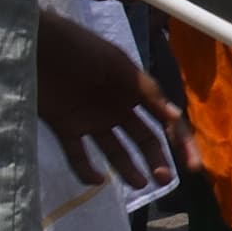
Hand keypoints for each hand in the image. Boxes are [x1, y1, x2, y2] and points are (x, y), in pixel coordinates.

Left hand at [35, 8, 181, 189]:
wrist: (39, 46)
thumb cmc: (81, 50)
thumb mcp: (119, 65)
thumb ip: (146, 91)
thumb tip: (174, 116)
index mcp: (135, 92)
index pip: (165, 121)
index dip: (181, 142)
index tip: (192, 166)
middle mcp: (118, 108)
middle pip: (144, 138)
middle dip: (157, 158)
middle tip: (164, 179)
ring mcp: (92, 119)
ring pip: (116, 150)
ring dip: (129, 168)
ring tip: (140, 184)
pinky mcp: (66, 127)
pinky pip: (78, 154)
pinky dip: (86, 169)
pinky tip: (97, 179)